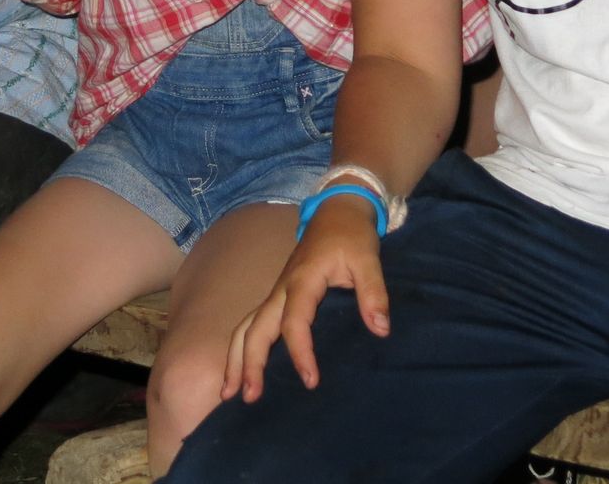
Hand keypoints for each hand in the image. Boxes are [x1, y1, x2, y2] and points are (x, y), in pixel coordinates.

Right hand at [222, 195, 389, 402]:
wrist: (336, 211)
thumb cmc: (351, 235)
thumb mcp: (368, 259)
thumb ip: (374, 293)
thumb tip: (380, 329)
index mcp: (303, 280)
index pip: (294, 321)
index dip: (300, 352)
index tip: (310, 381)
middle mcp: (282, 288)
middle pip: (256, 327)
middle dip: (248, 362)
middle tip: (248, 397)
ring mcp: (276, 292)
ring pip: (247, 326)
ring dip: (236, 358)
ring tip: (228, 392)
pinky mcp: (278, 297)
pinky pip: (253, 323)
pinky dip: (242, 347)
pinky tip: (240, 371)